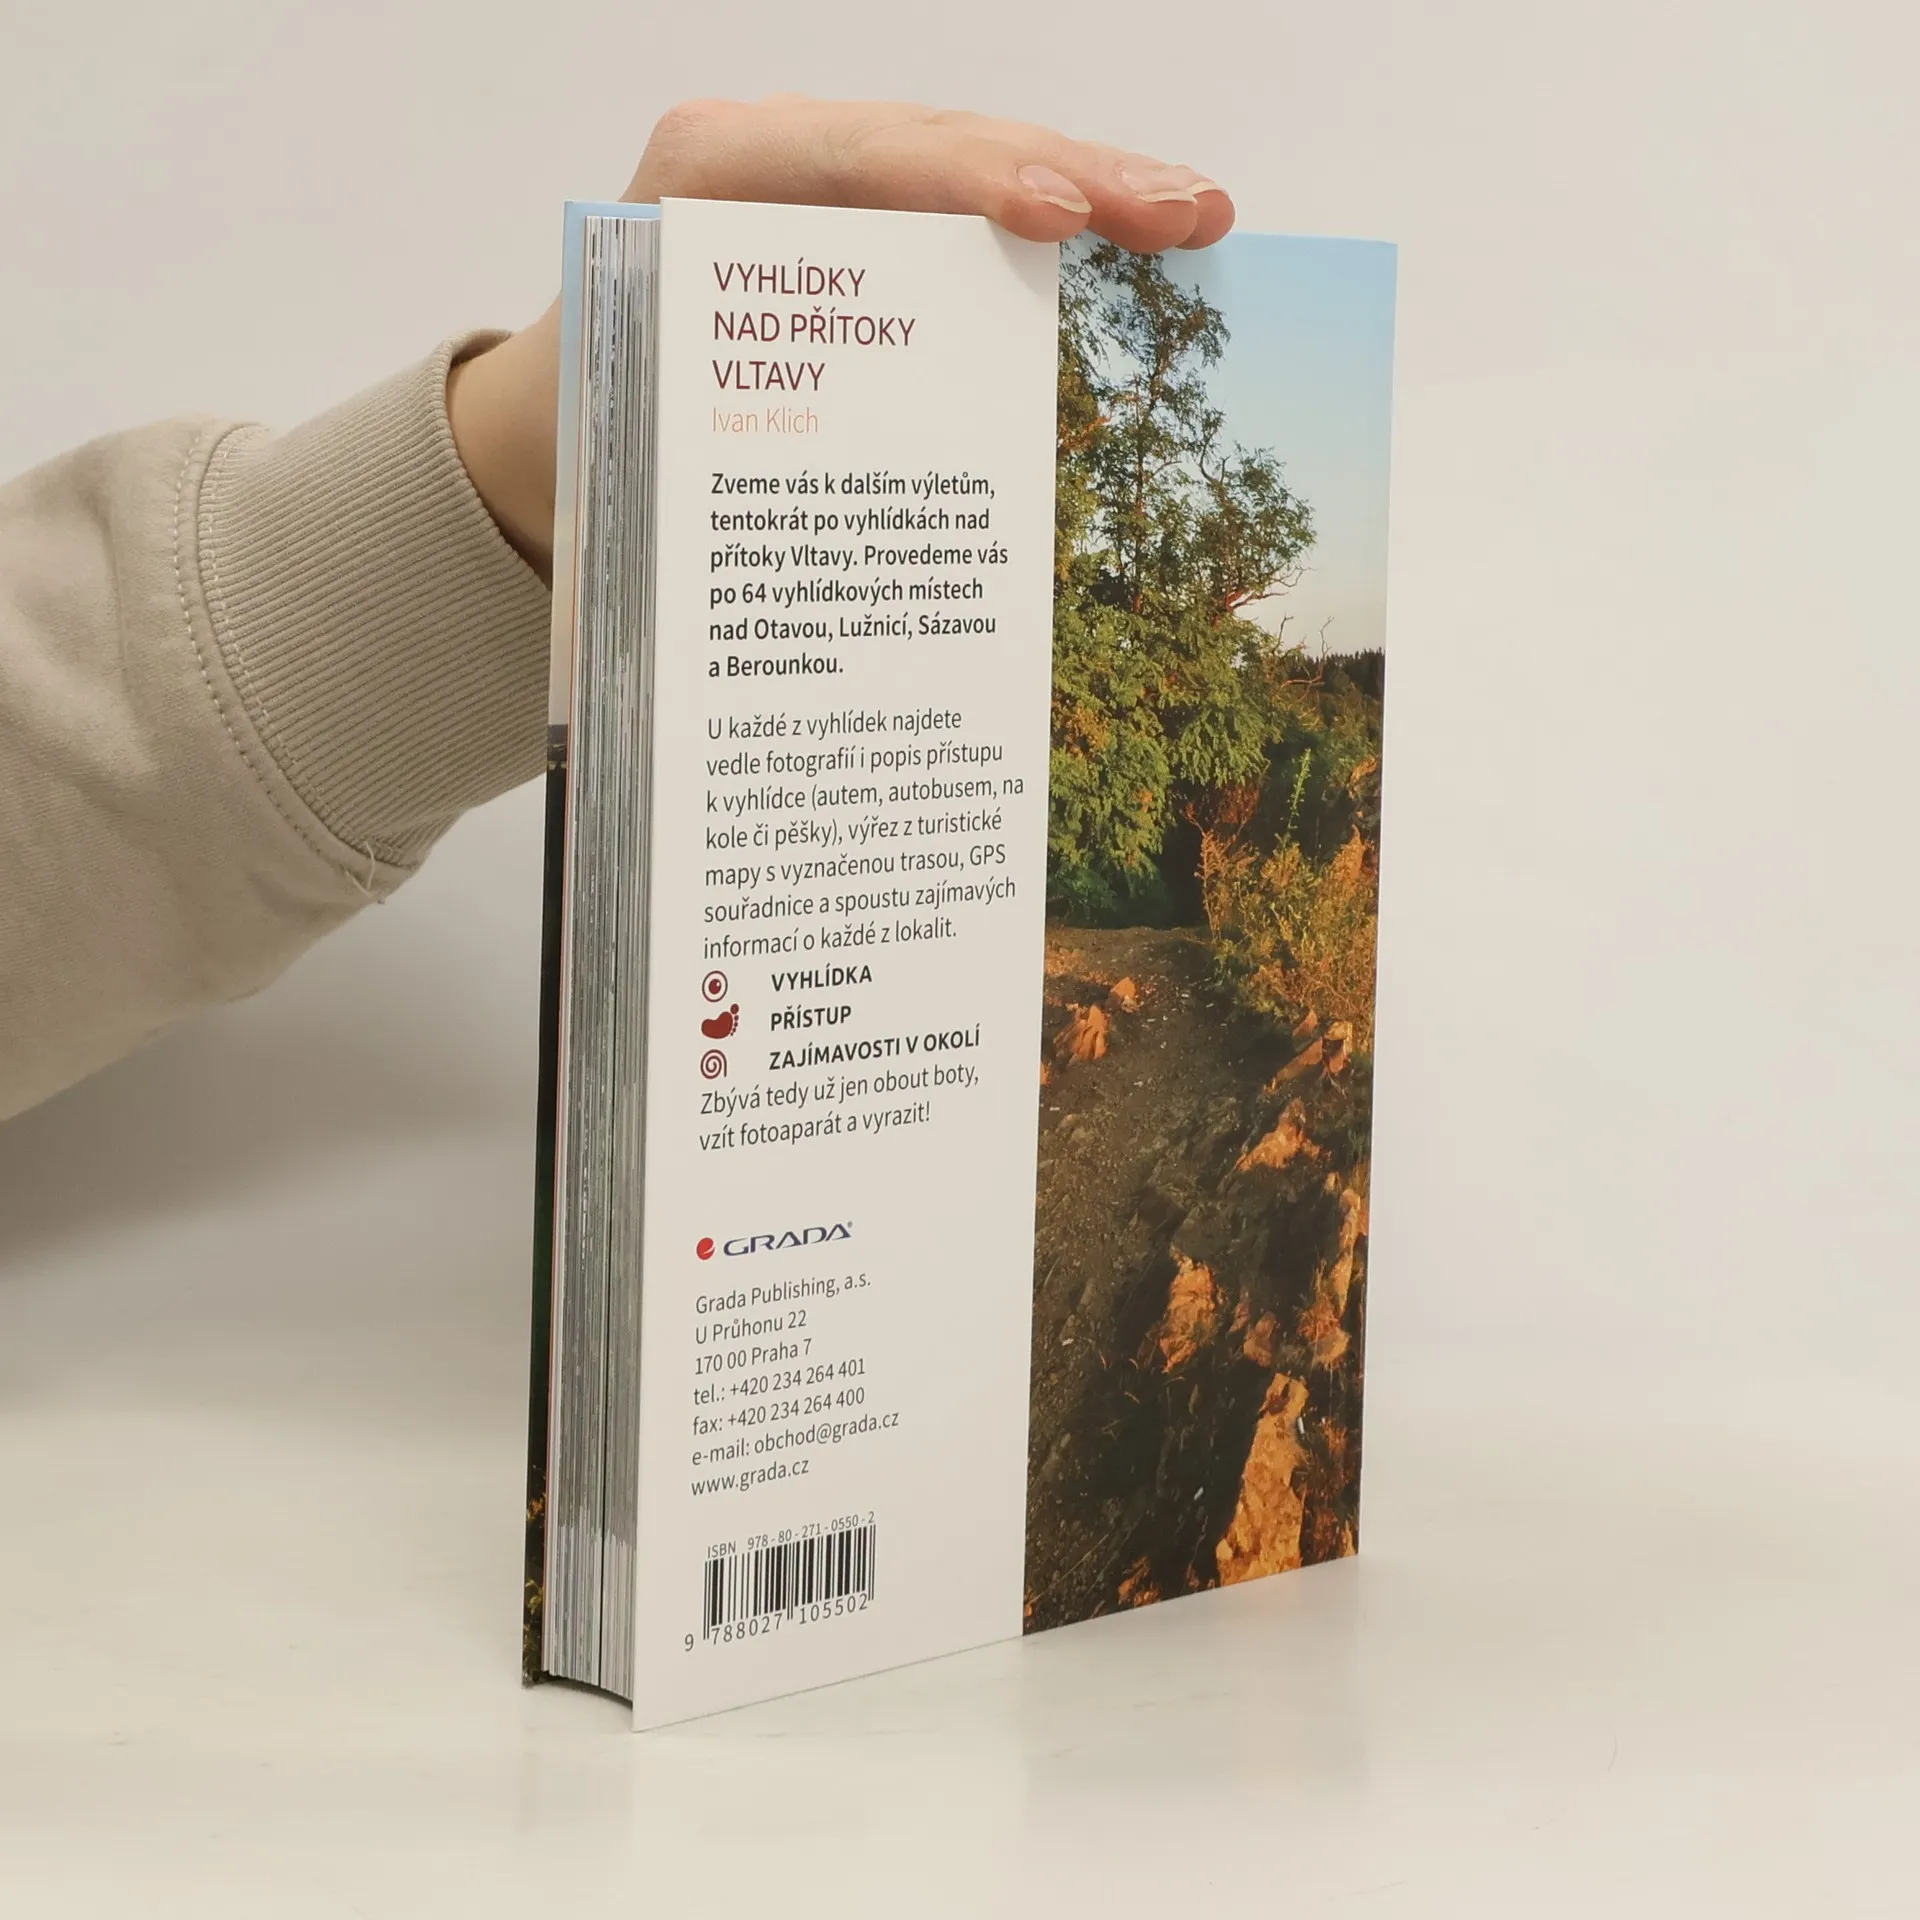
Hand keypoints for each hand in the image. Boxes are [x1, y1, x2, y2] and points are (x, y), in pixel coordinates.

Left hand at [447, 97, 1234, 573]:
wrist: (545, 428)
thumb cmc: (595, 445)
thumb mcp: (650, 439)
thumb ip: (751, 452)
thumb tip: (871, 569)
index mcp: (701, 187)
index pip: (855, 158)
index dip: (968, 179)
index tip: (1065, 216)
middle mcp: (767, 166)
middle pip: (940, 145)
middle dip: (1076, 172)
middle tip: (1191, 213)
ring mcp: (821, 189)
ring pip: (968, 167)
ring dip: (1090, 188)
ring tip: (1197, 217)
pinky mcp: (858, 229)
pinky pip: (961, 213)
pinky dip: (1049, 227)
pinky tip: (1135, 245)